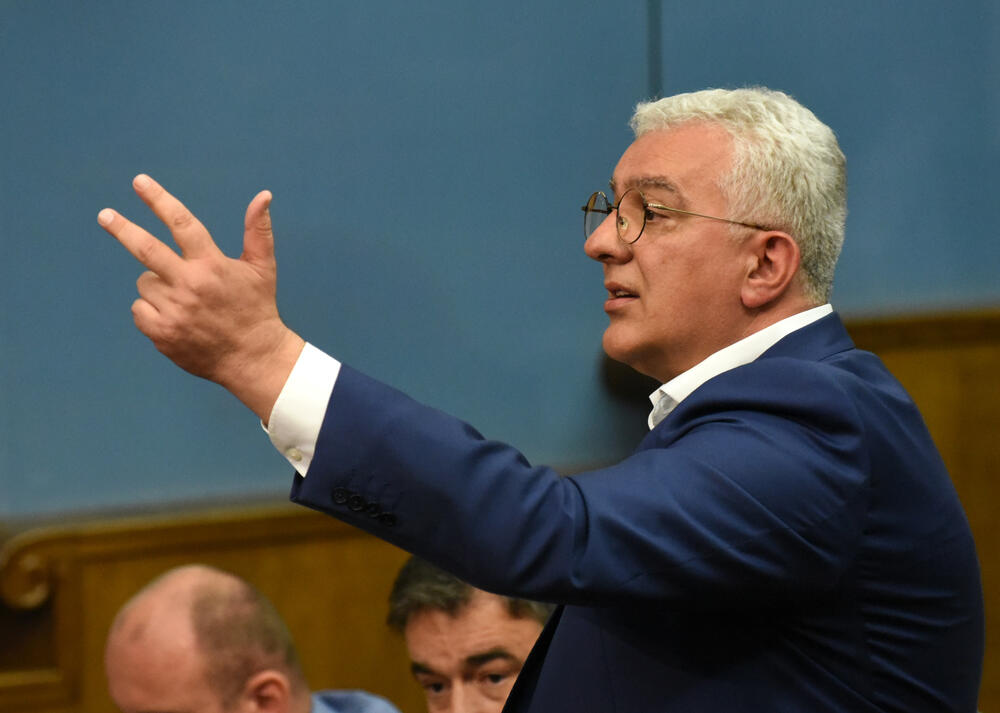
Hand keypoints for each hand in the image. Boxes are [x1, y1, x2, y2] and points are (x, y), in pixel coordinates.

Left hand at [99, 174, 304, 420]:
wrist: (253, 358)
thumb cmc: (257, 308)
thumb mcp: (263, 268)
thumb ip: (258, 230)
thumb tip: (264, 194)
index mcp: (212, 264)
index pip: (181, 223)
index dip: (158, 200)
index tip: (139, 182)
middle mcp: (191, 285)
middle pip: (146, 249)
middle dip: (122, 229)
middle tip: (104, 216)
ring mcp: (175, 310)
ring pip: (146, 283)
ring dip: (157, 285)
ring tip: (185, 300)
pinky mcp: (163, 332)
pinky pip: (139, 309)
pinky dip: (150, 310)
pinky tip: (174, 317)